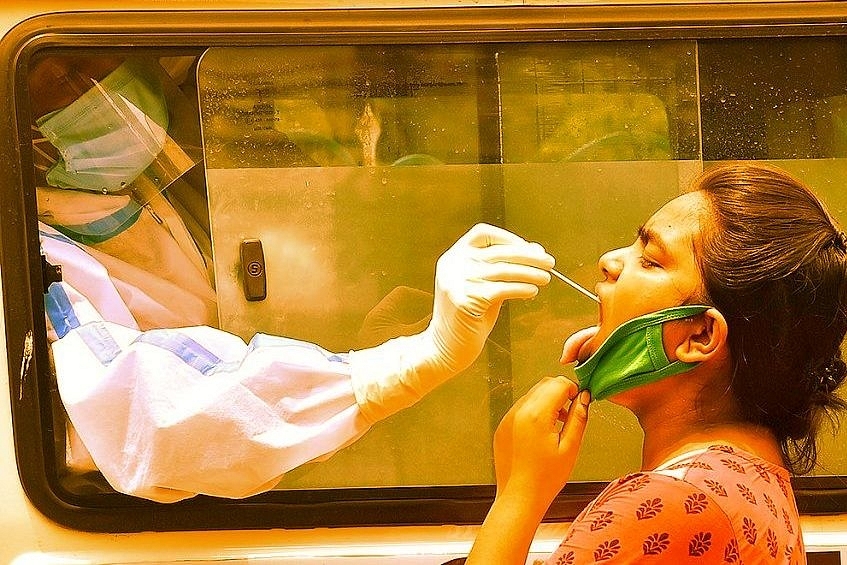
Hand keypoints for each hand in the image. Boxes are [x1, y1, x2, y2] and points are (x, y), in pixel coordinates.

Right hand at [422, 223, 553, 376]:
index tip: (531, 248)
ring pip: (502, 270)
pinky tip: (531, 291)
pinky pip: (500, 289)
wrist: (446, 347)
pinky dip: (520, 289)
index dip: (509, 239)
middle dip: (528, 256)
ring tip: (546, 278)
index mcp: (454, 256)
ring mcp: (456, 282)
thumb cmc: (469, 316)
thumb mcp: (484, 286)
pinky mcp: (464, 300)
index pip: (482, 234)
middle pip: (498, 252)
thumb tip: (536, 250)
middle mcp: (453, 265)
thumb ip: (503, 268)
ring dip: (529, 273)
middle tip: (549, 263)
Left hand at [493, 376, 589, 508]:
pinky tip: (543, 433)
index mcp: (536, 415)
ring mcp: (507, 418)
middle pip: (543, 385)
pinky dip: (534, 412)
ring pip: (532, 395)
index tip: (580, 401)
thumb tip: (583, 398)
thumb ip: (578, 418)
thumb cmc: (546, 478)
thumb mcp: (570, 448)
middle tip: (571, 412)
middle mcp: (518, 412)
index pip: (558, 384)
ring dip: (547, 402)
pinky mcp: (502, 426)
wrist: (519, 498)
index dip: (572, 389)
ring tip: (558, 424)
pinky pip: (521, 409)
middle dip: (560, 392)